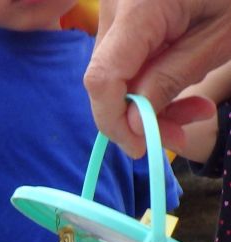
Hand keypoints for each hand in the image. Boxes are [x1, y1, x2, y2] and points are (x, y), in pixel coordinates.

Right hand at [85, 0, 230, 156]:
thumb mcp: (221, 36)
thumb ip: (173, 79)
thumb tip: (135, 126)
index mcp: (140, 7)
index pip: (103, 78)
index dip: (114, 120)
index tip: (142, 148)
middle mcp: (115, 6)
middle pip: (107, 79)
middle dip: (139, 114)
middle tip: (183, 132)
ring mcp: (116, 7)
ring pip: (116, 74)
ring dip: (148, 100)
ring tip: (195, 110)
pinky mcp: (125, 12)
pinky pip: (127, 58)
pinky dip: (151, 79)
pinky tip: (182, 84)